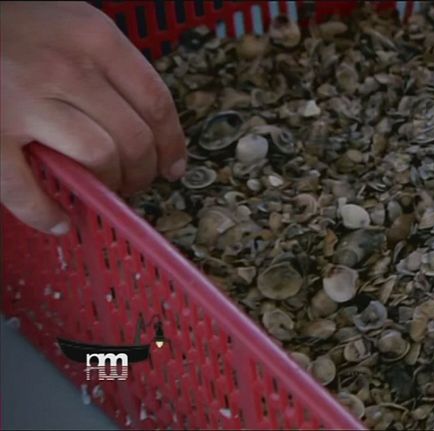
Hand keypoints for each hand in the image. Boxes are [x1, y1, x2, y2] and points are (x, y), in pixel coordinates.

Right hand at [1, 2, 185, 234]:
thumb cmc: (14, 26)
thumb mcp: (71, 26)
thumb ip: (106, 64)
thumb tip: (147, 122)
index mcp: (93, 37)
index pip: (156, 101)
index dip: (172, 143)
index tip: (173, 165)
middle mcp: (65, 67)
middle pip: (134, 136)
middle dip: (144, 171)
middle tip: (136, 182)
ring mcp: (24, 101)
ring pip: (99, 158)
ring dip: (110, 186)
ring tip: (105, 191)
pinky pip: (25, 188)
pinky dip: (47, 212)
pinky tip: (60, 220)